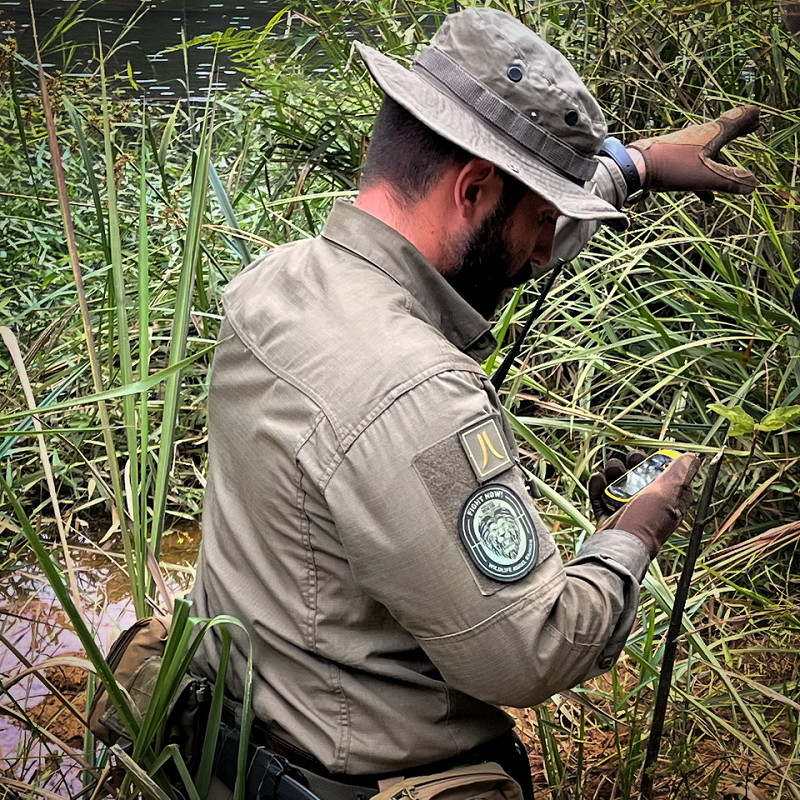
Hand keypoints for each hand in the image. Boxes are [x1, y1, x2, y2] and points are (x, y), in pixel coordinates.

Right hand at [588, 452, 700, 557]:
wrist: (619, 547)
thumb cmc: (646, 522)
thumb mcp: (668, 493)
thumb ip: (680, 473)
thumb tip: (693, 457)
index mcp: (667, 503)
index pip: (665, 477)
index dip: (657, 463)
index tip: (648, 456)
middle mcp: (648, 507)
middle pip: (639, 478)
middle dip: (631, 465)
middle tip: (627, 460)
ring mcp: (627, 512)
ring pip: (618, 484)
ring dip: (612, 472)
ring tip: (609, 470)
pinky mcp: (608, 517)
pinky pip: (601, 497)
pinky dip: (597, 486)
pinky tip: (597, 478)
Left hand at [628, 106, 759, 199]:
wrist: (634, 168)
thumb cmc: (672, 168)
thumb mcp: (707, 176)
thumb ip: (731, 180)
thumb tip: (754, 184)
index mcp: (710, 133)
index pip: (734, 122)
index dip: (748, 119)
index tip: (758, 115)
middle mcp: (697, 135)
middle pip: (721, 133)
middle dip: (736, 133)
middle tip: (750, 128)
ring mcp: (682, 146)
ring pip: (707, 153)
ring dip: (721, 162)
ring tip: (730, 178)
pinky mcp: (670, 159)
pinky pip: (692, 166)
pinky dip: (702, 178)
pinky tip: (706, 198)